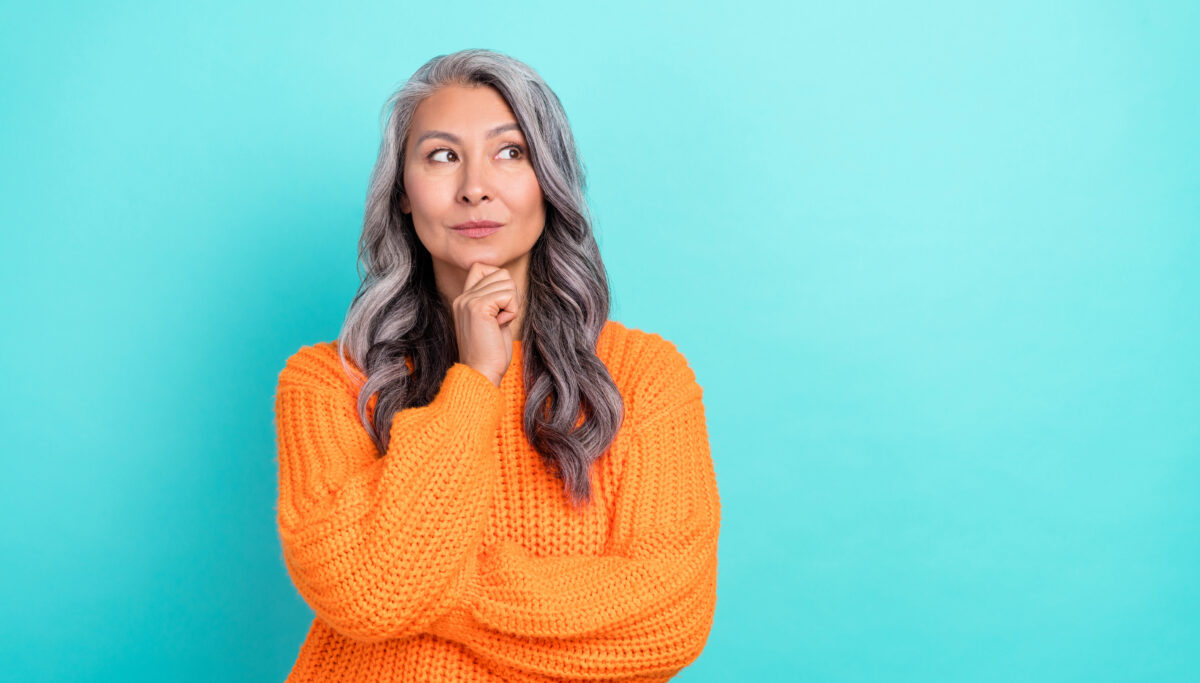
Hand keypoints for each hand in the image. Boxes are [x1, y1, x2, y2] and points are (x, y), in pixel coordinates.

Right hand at [452, 262, 518, 386]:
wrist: (481, 373)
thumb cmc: (491, 353)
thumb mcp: (492, 320)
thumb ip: (495, 300)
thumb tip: (508, 282)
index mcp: (463, 299)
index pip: (482, 267)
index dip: (499, 281)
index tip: (500, 306)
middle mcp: (463, 297)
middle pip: (500, 273)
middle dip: (510, 294)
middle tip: (502, 317)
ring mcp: (469, 300)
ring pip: (507, 282)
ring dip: (512, 304)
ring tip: (500, 323)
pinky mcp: (479, 307)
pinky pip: (509, 295)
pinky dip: (512, 311)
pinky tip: (500, 325)